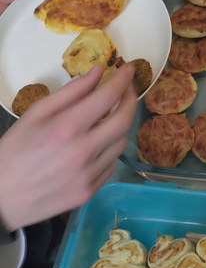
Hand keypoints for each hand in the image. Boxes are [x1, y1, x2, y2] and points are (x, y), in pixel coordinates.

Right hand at [0, 63, 136, 230]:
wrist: (0, 199)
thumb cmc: (13, 151)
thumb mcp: (35, 114)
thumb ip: (70, 91)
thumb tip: (98, 72)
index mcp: (67, 127)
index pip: (109, 95)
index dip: (123, 78)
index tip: (128, 68)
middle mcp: (83, 152)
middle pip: (125, 120)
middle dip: (131, 98)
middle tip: (126, 89)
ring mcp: (88, 175)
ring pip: (120, 143)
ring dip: (119, 125)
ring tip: (107, 117)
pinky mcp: (88, 192)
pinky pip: (110, 165)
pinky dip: (108, 150)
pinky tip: (95, 145)